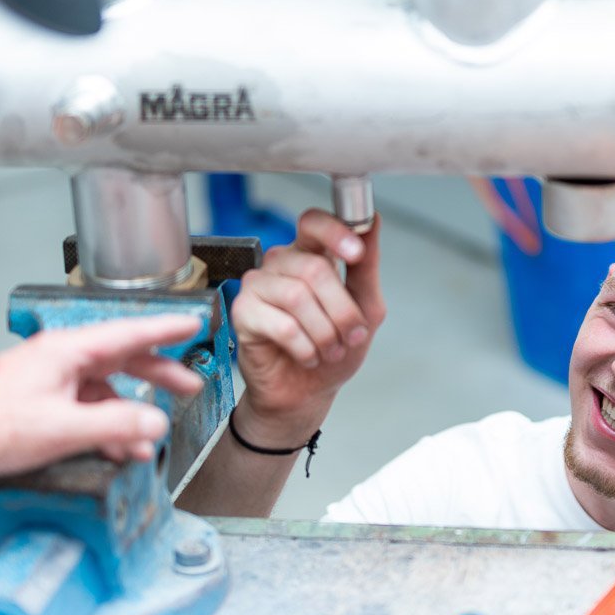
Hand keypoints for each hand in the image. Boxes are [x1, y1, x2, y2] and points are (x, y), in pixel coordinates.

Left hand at [0, 316, 204, 476]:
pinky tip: (114, 449)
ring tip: (148, 441)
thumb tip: (154, 423)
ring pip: (102, 389)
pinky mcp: (38, 402)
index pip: (127, 333)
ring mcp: (46, 380)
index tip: (192, 322)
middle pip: (119, 360)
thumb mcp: (63, 429)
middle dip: (157, 375)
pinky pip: (84, 408)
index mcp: (64, 352)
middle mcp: (56, 359)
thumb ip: (116, 424)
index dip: (164, 330)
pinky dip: (104, 426)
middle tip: (188, 385)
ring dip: (128, 414)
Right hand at [229, 209, 384, 440]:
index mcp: (310, 255)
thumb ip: (366, 268)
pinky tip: (308, 355)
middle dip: (342, 310)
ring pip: (298, 296)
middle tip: (351, 336)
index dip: (335, 233)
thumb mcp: (365, 310)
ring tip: (329, 350)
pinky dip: (304, 347)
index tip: (357, 252)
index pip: (314, 223)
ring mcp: (258, 285)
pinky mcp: (242, 312)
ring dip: (324, 332)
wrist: (306, 394)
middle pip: (315, 268)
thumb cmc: (332, 350)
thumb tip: (371, 221)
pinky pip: (282, 324)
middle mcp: (281, 264)